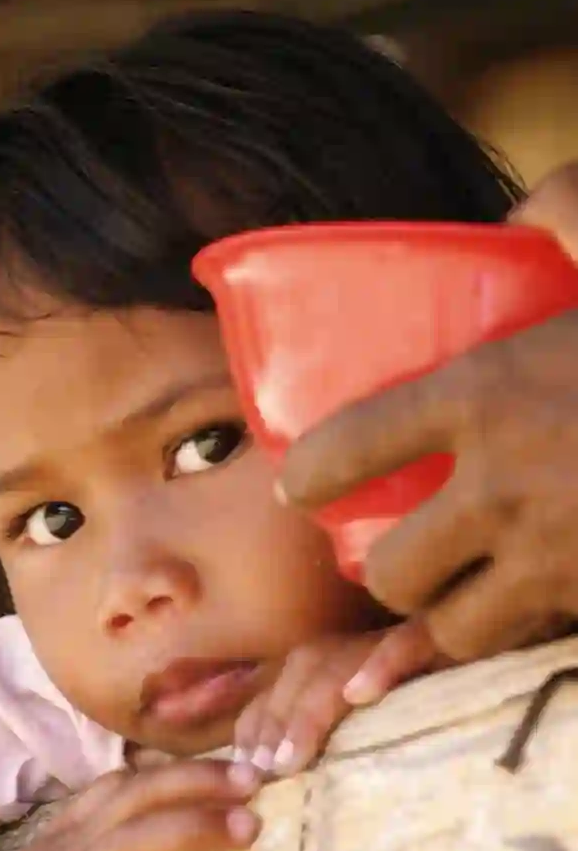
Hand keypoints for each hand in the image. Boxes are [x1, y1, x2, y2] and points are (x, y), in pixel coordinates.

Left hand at [232, 621, 437, 776]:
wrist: (487, 669)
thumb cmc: (418, 712)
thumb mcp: (364, 730)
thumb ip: (322, 740)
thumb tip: (273, 779)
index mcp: (330, 664)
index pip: (276, 685)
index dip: (255, 724)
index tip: (244, 769)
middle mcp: (354, 645)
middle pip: (300, 669)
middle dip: (275, 720)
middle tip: (266, 771)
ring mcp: (392, 637)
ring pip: (339, 658)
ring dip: (310, 706)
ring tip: (294, 753)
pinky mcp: (437, 635)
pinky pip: (407, 642)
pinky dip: (382, 664)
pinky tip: (363, 694)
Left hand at [277, 162, 577, 662]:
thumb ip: (571, 213)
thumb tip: (527, 209)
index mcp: (488, 393)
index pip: (350, 446)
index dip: (312, 475)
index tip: (300, 485)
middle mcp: (506, 487)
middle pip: (394, 572)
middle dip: (388, 574)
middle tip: (400, 554)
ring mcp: (560, 555)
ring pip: (459, 627)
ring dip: (452, 615)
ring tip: (462, 589)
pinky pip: (538, 642)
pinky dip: (527, 629)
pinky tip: (535, 601)